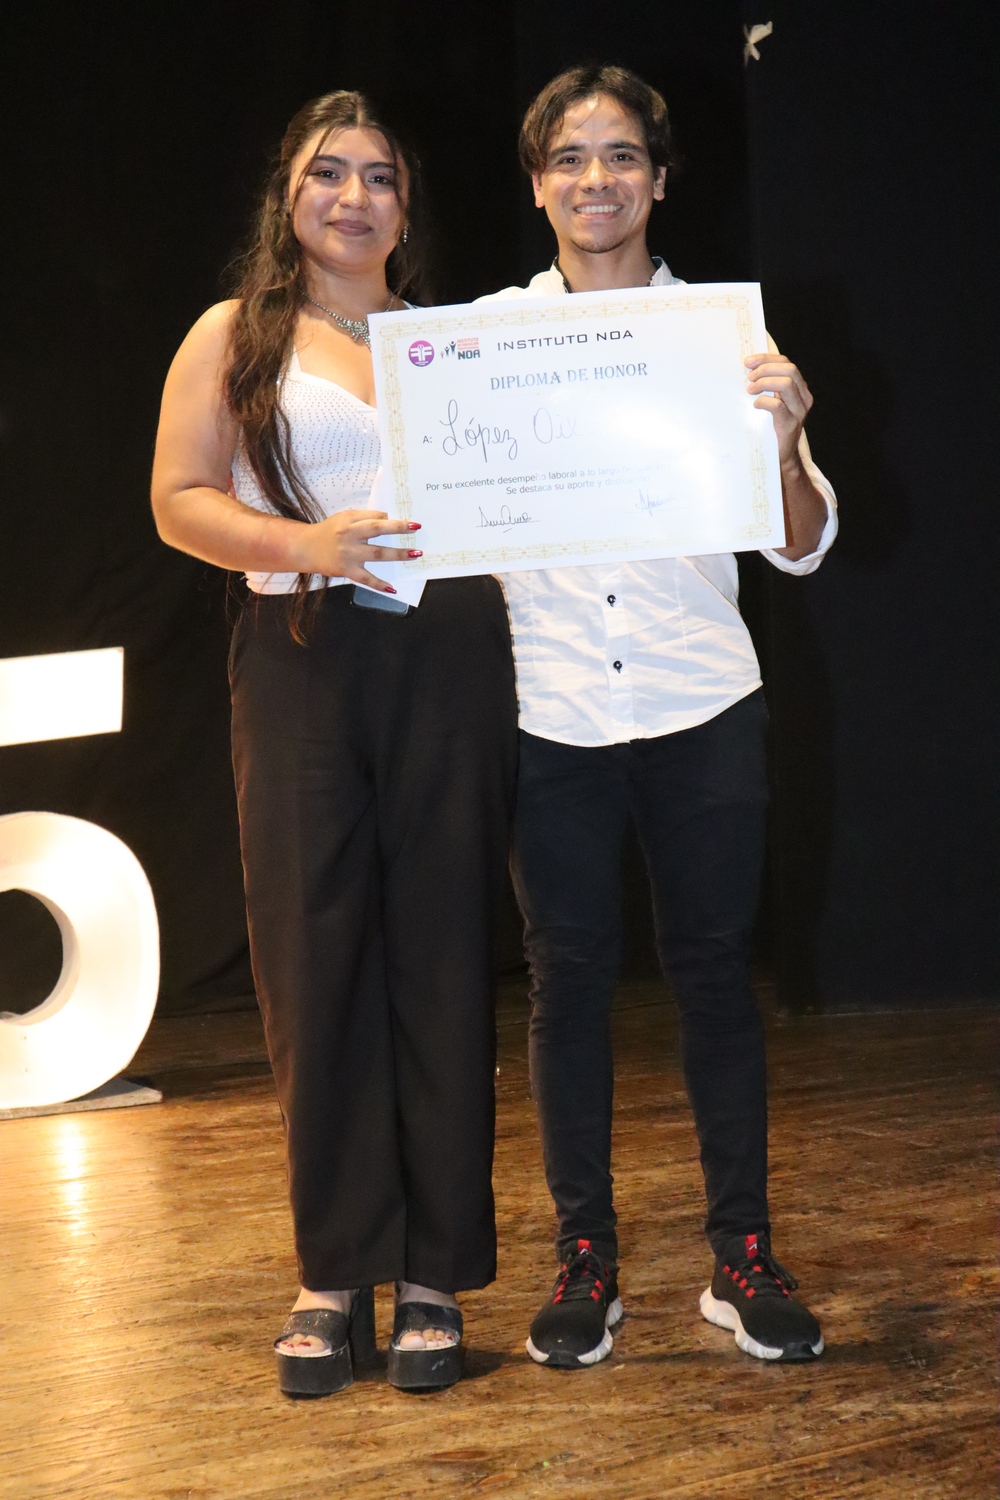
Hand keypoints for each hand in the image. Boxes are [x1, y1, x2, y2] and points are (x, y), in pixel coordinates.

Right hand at [297, 509, 420, 592]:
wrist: (305, 548)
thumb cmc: (328, 532)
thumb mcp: (344, 518)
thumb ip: (363, 518)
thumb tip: (388, 519)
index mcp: (349, 521)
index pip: (374, 517)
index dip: (392, 519)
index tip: (409, 521)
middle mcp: (349, 536)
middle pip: (377, 531)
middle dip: (398, 529)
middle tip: (416, 529)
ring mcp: (349, 555)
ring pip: (377, 554)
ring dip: (397, 554)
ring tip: (414, 554)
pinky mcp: (347, 570)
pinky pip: (366, 579)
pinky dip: (379, 584)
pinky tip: (393, 588)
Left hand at [744, 351, 813, 469]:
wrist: (780, 456)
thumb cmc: (772, 426)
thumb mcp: (774, 402)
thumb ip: (769, 386)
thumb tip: (748, 369)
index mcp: (800, 388)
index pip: (787, 363)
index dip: (767, 359)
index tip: (748, 361)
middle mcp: (804, 398)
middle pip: (789, 369)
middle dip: (765, 368)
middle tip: (749, 377)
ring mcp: (799, 411)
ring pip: (786, 384)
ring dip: (764, 383)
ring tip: (750, 390)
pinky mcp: (790, 425)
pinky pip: (777, 406)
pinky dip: (763, 402)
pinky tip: (755, 405)